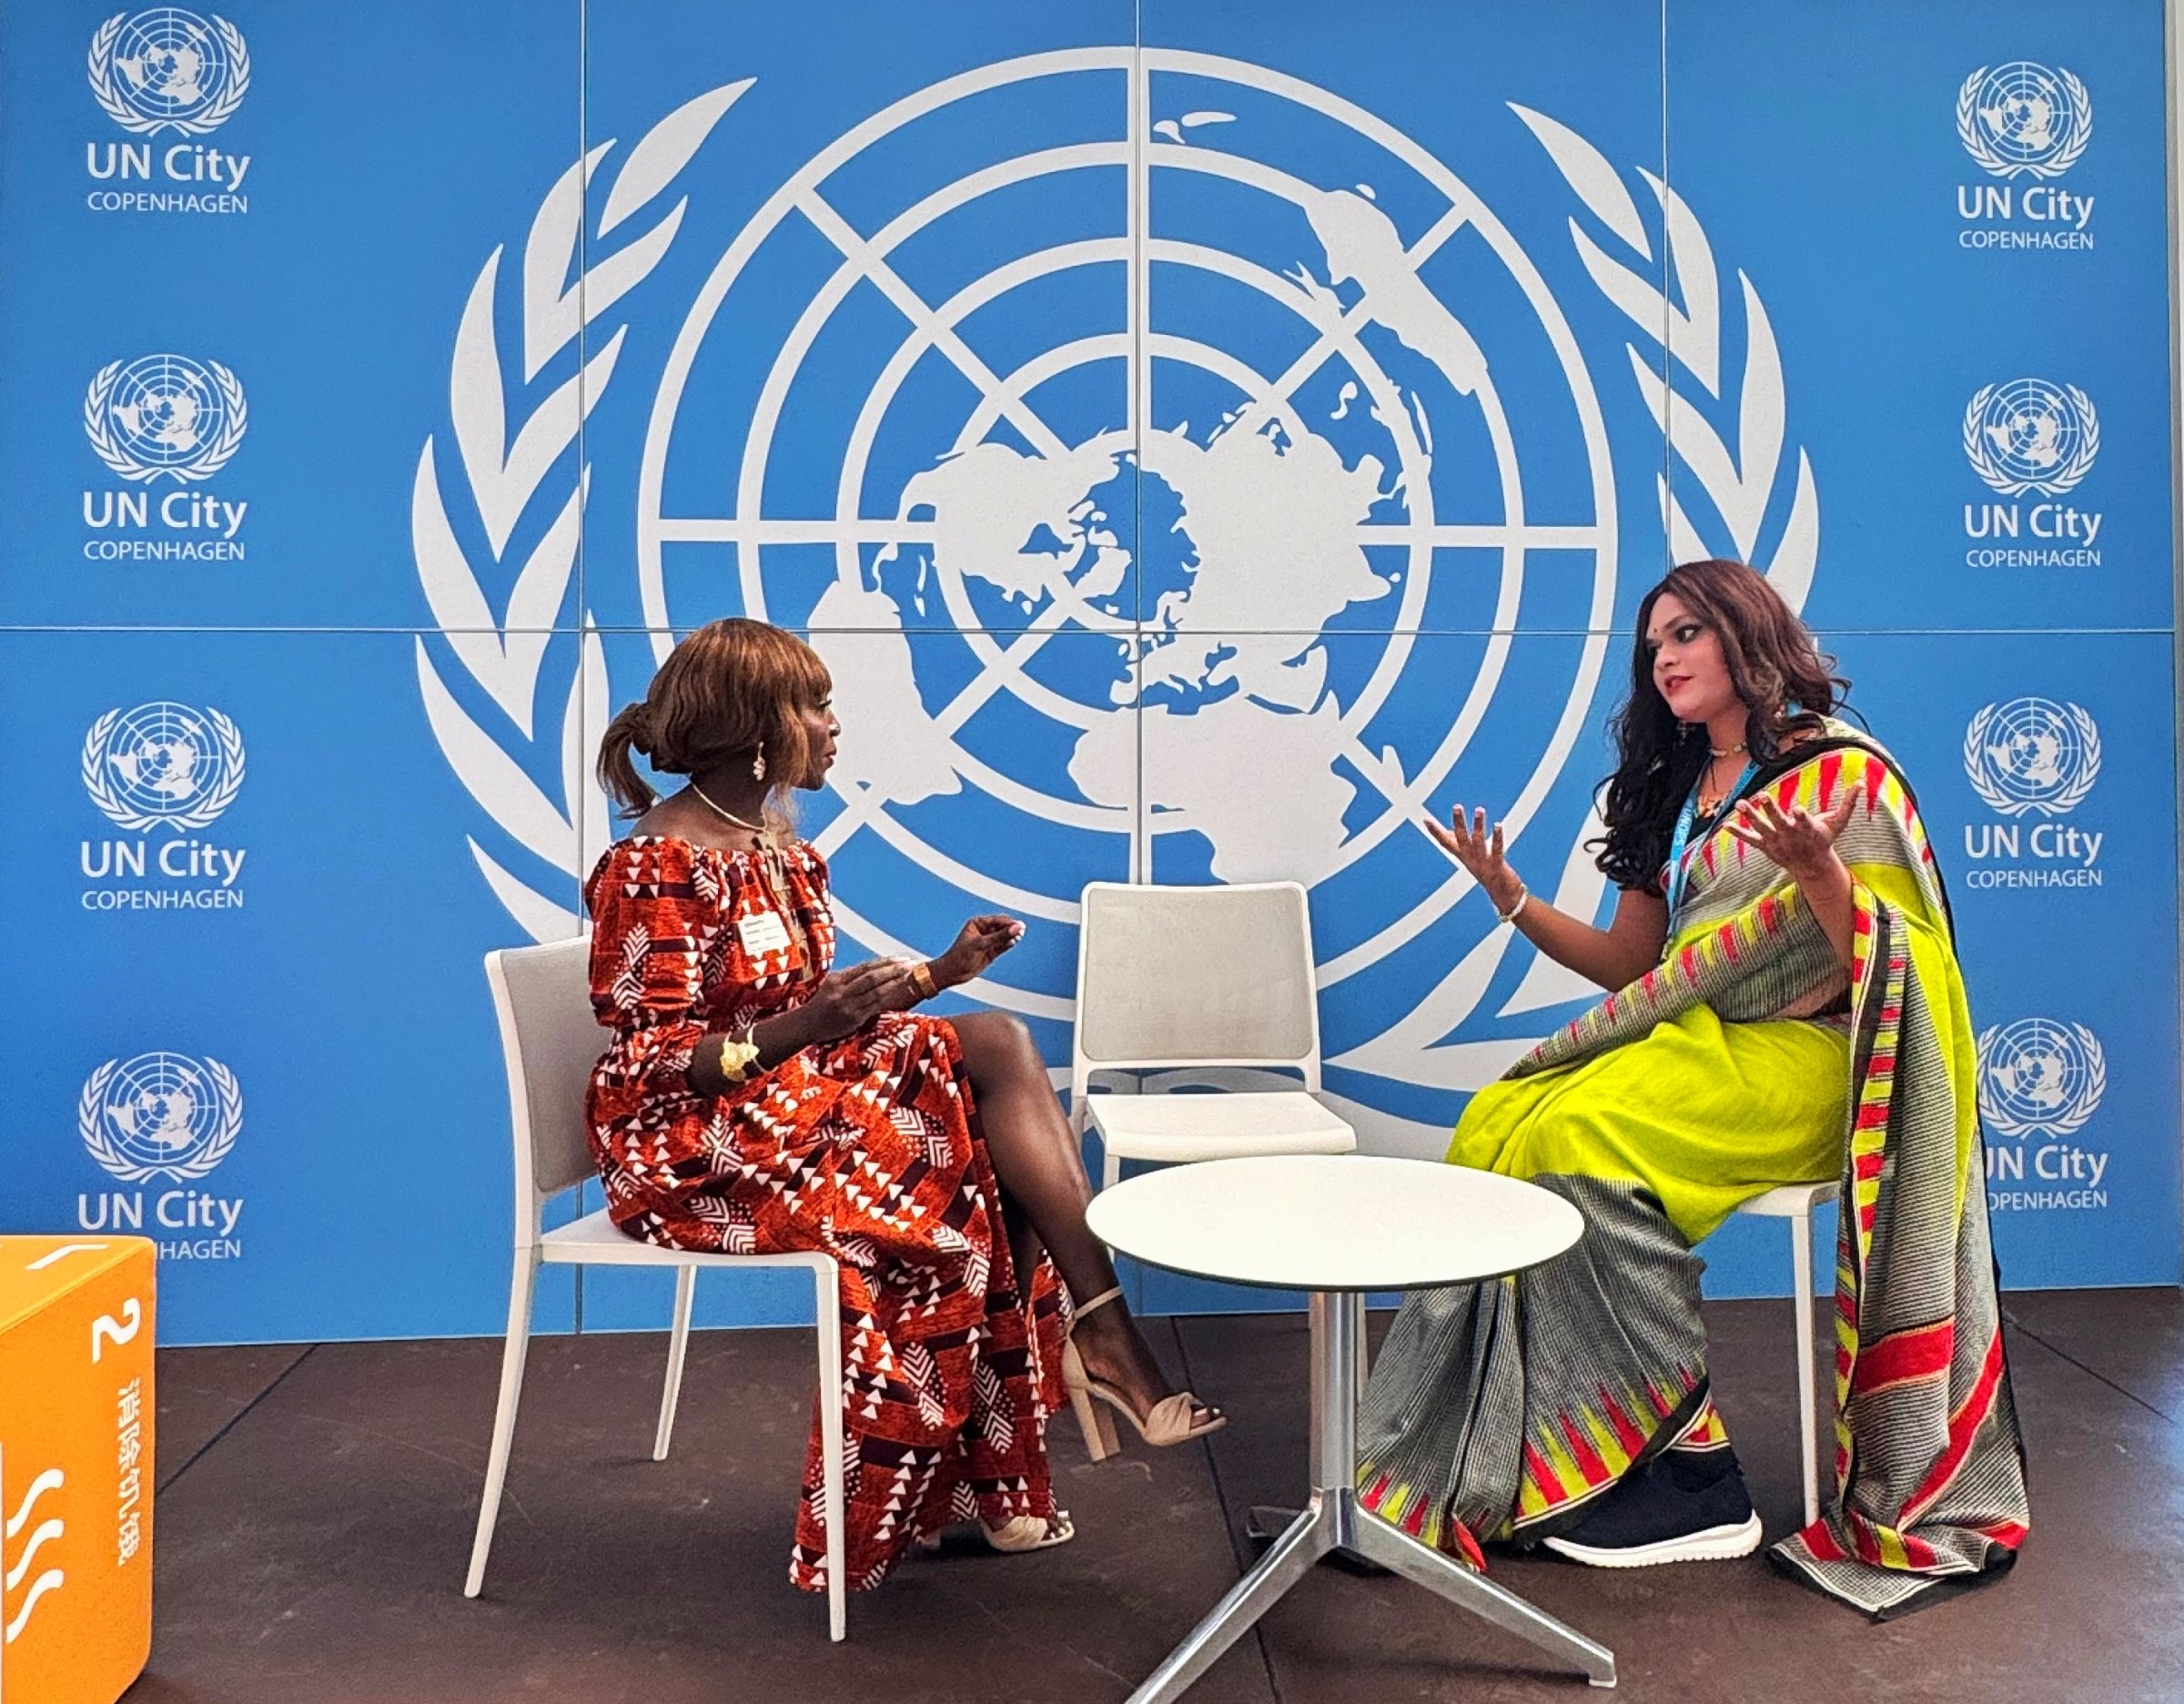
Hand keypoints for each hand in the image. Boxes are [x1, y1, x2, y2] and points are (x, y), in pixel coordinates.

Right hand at [805, 959, 915, 1038]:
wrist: (805, 1025)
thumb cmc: (820, 1004)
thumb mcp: (830, 986)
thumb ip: (849, 978)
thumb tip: (873, 970)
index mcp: (838, 979)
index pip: (866, 967)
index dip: (885, 962)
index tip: (901, 957)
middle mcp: (843, 990)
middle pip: (872, 976)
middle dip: (893, 969)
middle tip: (910, 963)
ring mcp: (848, 1005)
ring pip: (876, 991)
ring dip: (894, 982)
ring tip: (908, 975)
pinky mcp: (853, 1019)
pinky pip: (874, 1007)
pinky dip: (888, 999)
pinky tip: (899, 994)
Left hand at [933, 914, 1024, 986]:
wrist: (953, 973)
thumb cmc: (960, 955)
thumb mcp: (981, 944)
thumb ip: (999, 936)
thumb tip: (1016, 928)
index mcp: (977, 924)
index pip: (996, 920)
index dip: (1008, 922)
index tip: (1019, 925)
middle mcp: (983, 931)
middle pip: (1002, 927)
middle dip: (1011, 929)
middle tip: (1021, 931)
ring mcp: (988, 942)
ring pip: (1004, 937)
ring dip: (1011, 936)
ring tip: (1019, 937)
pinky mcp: (991, 952)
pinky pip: (1003, 945)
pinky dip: (1008, 944)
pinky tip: (1013, 942)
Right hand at [1426, 804, 1523, 912]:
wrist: (1503, 895)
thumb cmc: (1486, 872)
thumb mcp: (1469, 857)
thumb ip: (1459, 843)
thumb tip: (1450, 830)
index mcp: (1463, 856)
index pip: (1445, 843)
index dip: (1435, 832)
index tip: (1425, 819)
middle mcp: (1470, 859)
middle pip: (1461, 839)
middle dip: (1459, 822)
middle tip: (1456, 806)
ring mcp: (1483, 863)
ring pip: (1478, 842)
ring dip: (1478, 826)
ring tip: (1479, 809)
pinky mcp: (1497, 866)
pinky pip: (1497, 850)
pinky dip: (1497, 838)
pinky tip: (1498, 825)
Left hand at [1725, 790, 1856, 884]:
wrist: (1811, 866)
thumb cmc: (1824, 840)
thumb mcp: (1838, 823)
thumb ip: (1848, 803)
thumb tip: (1862, 782)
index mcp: (1807, 829)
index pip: (1804, 821)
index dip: (1800, 816)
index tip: (1797, 809)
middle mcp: (1790, 835)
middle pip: (1778, 821)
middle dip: (1770, 809)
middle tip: (1762, 795)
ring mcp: (1776, 841)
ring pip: (1761, 827)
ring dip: (1750, 816)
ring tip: (1740, 803)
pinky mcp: (1766, 846)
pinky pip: (1749, 839)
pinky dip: (1738, 832)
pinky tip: (1725, 825)